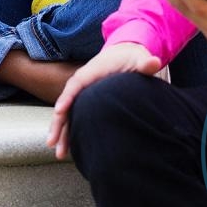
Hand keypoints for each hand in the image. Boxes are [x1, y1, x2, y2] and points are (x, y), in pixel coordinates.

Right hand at [46, 42, 162, 159]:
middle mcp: (83, 82)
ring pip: (67, 112)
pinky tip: (68, 147)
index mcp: (93, 71)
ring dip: (61, 132)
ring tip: (58, 152)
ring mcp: (83, 92)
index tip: (60, 112)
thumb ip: (145, 64)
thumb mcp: (139, 60)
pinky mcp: (86, 100)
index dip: (67, 98)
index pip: (76, 84)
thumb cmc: (132, 59)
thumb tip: (154, 63)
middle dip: (58, 122)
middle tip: (52, 142)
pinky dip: (69, 130)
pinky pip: (74, 116)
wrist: (125, 54)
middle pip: (66, 102)